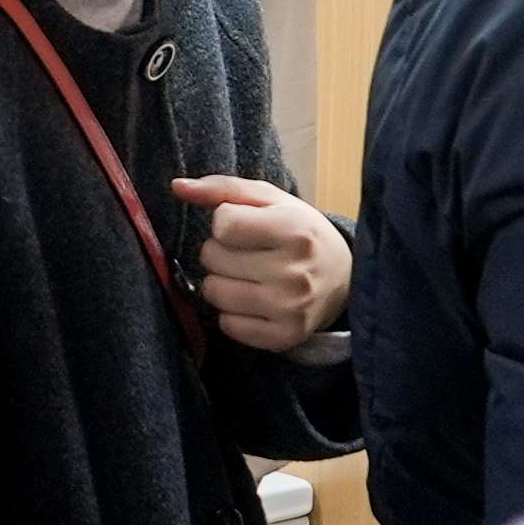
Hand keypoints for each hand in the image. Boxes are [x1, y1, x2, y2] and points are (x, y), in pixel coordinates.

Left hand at [175, 175, 355, 353]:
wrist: (346, 279)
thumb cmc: (300, 232)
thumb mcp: (270, 200)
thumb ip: (222, 189)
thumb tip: (177, 187)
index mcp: (295, 230)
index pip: (223, 224)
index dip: (225, 223)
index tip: (243, 227)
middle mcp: (294, 272)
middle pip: (213, 258)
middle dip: (220, 252)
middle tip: (245, 253)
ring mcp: (290, 309)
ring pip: (214, 293)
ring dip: (220, 282)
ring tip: (245, 276)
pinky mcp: (284, 337)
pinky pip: (227, 326)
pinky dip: (231, 313)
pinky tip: (252, 301)